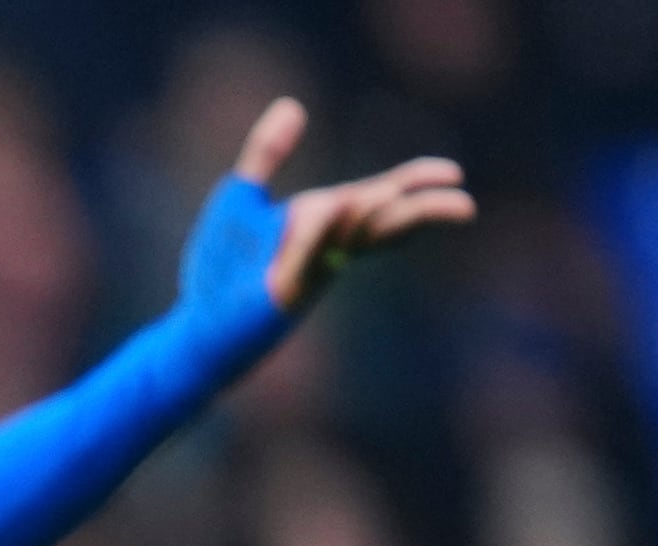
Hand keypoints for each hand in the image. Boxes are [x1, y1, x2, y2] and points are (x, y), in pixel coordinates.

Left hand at [234, 98, 471, 313]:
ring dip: (371, 216)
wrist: (194, 326)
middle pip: (380, 225)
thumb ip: (267, 153)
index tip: (453, 173)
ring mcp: (306, 273)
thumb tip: (292, 105)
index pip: (379, 199)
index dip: (414, 184)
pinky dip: (317, 234)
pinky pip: (303, 259)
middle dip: (418, 213)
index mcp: (324, 222)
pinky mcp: (280, 295)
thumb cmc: (222, 268)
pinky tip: (336, 207)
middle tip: (463, 205)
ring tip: (397, 195)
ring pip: (347, 241)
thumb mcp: (241, 197)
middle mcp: (324, 248)